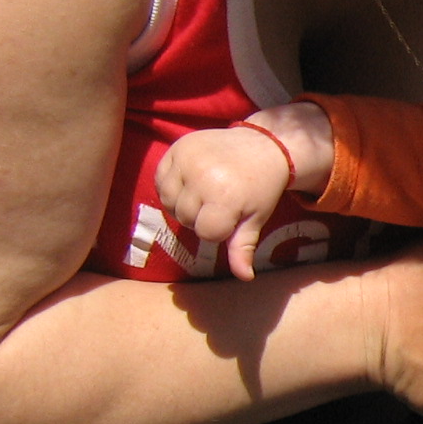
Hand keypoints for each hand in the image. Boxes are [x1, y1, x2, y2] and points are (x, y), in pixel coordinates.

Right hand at [156, 126, 293, 280]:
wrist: (261, 146)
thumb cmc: (260, 188)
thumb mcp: (256, 218)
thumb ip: (243, 247)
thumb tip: (244, 277)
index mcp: (225, 197)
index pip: (206, 233)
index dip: (219, 229)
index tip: (233, 215)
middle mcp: (203, 177)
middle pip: (185, 218)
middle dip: (202, 217)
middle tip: (221, 201)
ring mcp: (187, 160)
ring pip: (169, 202)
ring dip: (184, 203)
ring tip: (205, 192)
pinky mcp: (176, 148)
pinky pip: (160, 181)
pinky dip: (172, 186)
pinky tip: (191, 181)